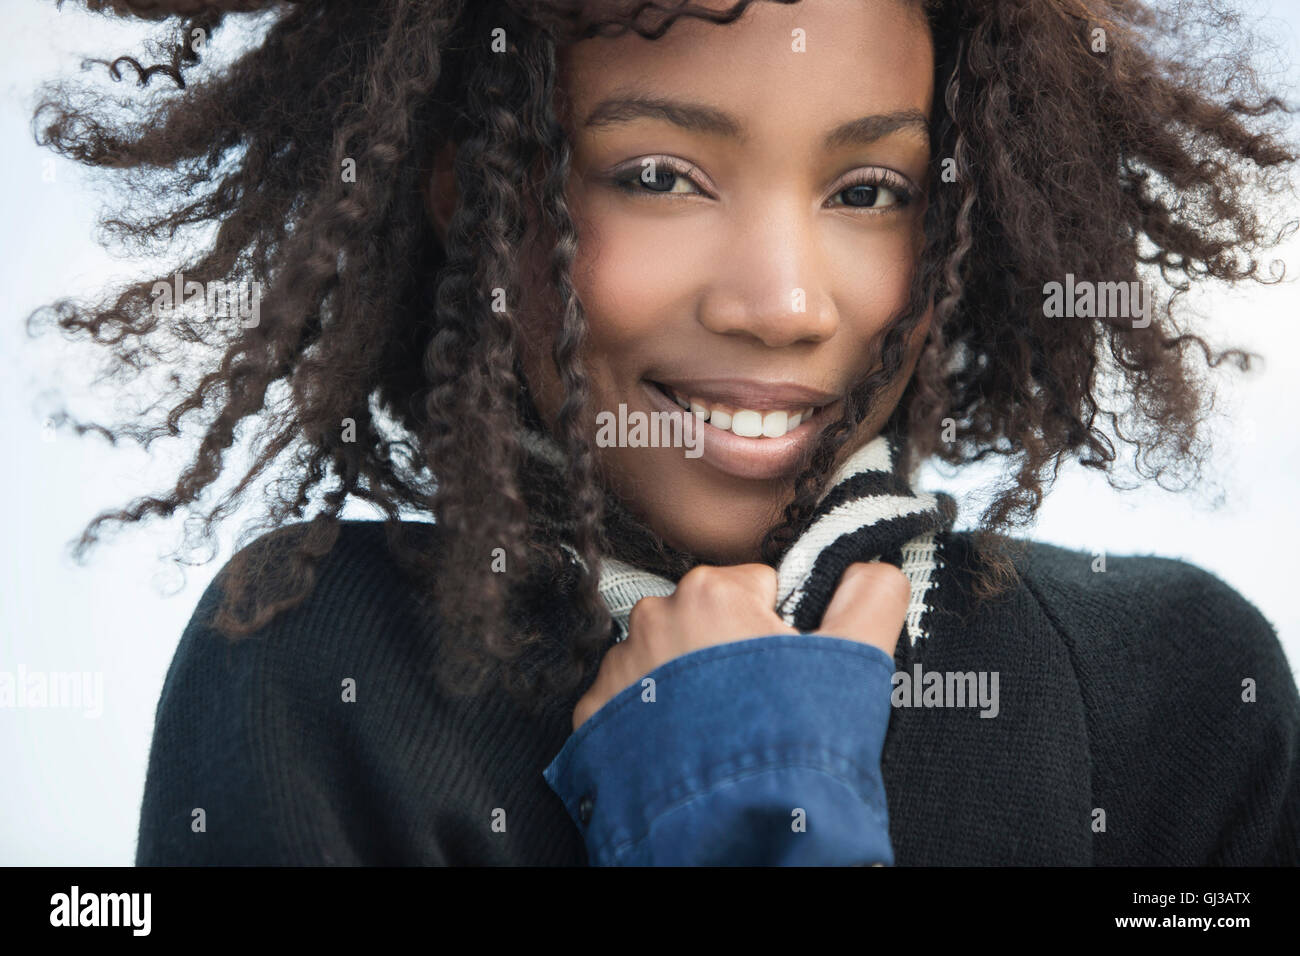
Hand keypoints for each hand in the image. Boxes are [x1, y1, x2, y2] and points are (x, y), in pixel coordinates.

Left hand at [572, 561, 908, 730]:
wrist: (735, 831)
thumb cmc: (792, 746)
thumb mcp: (853, 662)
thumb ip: (870, 595)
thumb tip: (869, 566)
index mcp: (711, 590)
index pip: (757, 587)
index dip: (778, 631)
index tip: (781, 673)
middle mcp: (652, 617)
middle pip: (708, 618)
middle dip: (732, 653)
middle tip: (754, 708)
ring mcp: (617, 667)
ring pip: (668, 657)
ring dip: (689, 685)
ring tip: (718, 734)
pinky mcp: (592, 715)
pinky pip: (632, 699)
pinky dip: (655, 719)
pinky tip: (685, 748)